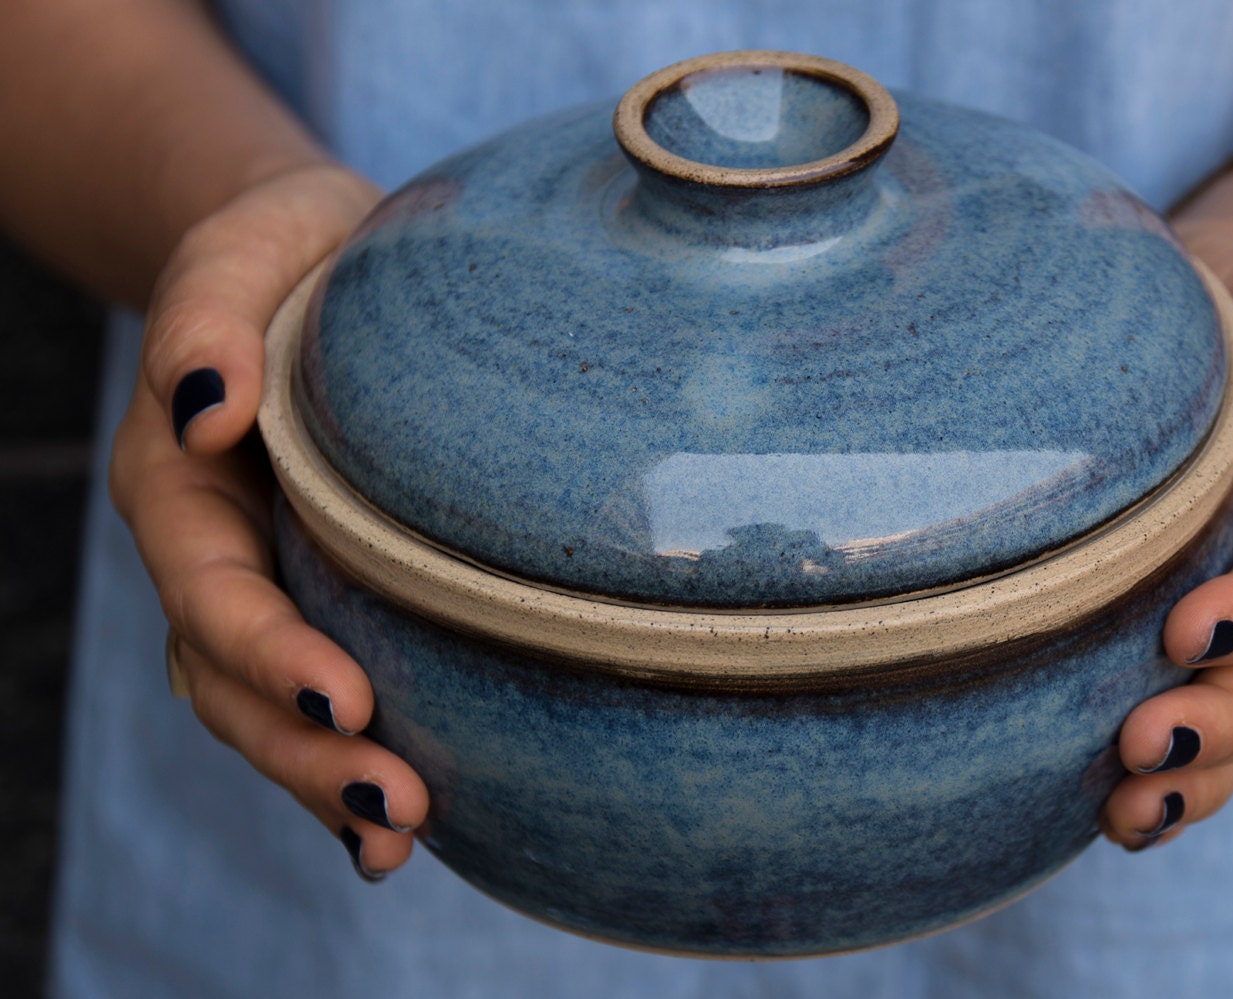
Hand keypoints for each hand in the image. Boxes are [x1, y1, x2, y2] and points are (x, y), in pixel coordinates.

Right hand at [107, 163, 428, 878]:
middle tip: (397, 804)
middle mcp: (218, 552)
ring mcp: (270, 581)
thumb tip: (203, 406)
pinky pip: (326, 685)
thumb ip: (206, 317)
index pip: (212, 590)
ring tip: (403, 832)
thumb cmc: (281, 254)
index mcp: (182, 484)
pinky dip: (352, 754)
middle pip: (234, 680)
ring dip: (330, 778)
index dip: (267, 653)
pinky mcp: (329, 592)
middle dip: (306, 751)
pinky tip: (416, 818)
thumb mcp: (241, 252)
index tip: (346, 697)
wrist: (317, 262)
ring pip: (273, 706)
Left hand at [1099, 222, 1232, 849]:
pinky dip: (1162, 784)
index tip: (1192, 626)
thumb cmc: (1226, 312)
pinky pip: (1190, 737)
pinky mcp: (1174, 658)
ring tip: (1128, 811)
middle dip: (1222, 718)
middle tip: (1145, 739)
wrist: (1181, 339)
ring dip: (1193, 777)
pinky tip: (1109, 815)